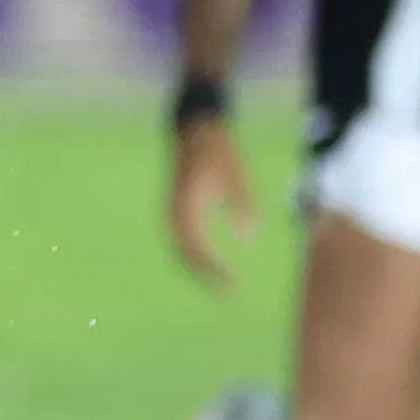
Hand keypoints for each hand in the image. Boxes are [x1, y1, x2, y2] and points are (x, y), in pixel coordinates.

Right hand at [166, 113, 254, 286]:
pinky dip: (193, 254)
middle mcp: (173, 211)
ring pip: (179, 249)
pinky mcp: (175, 208)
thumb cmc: (219, 150)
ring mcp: (171, 210)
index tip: (232, 282)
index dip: (213, 270)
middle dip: (204, 275)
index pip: (196, 249)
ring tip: (219, 282)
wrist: (197, 128)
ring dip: (197, 268)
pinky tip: (210, 262)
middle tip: (228, 290)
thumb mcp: (237, 175)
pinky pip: (181, 239)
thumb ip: (242, 204)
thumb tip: (248, 236)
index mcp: (186, 205)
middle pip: (183, 255)